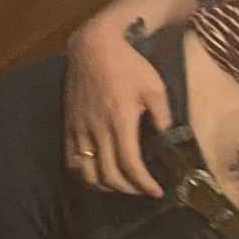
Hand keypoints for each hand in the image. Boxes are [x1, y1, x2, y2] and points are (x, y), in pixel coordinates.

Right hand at [63, 21, 171, 196]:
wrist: (94, 47)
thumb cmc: (128, 65)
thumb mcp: (155, 88)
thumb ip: (162, 117)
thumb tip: (168, 140)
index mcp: (120, 122)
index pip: (130, 166)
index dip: (144, 184)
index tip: (156, 191)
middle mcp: (97, 131)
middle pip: (109, 176)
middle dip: (128, 190)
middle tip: (142, 190)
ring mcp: (80, 130)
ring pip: (87, 173)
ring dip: (105, 187)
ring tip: (121, 186)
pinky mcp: (69, 126)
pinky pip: (71, 161)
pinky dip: (84, 175)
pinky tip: (97, 175)